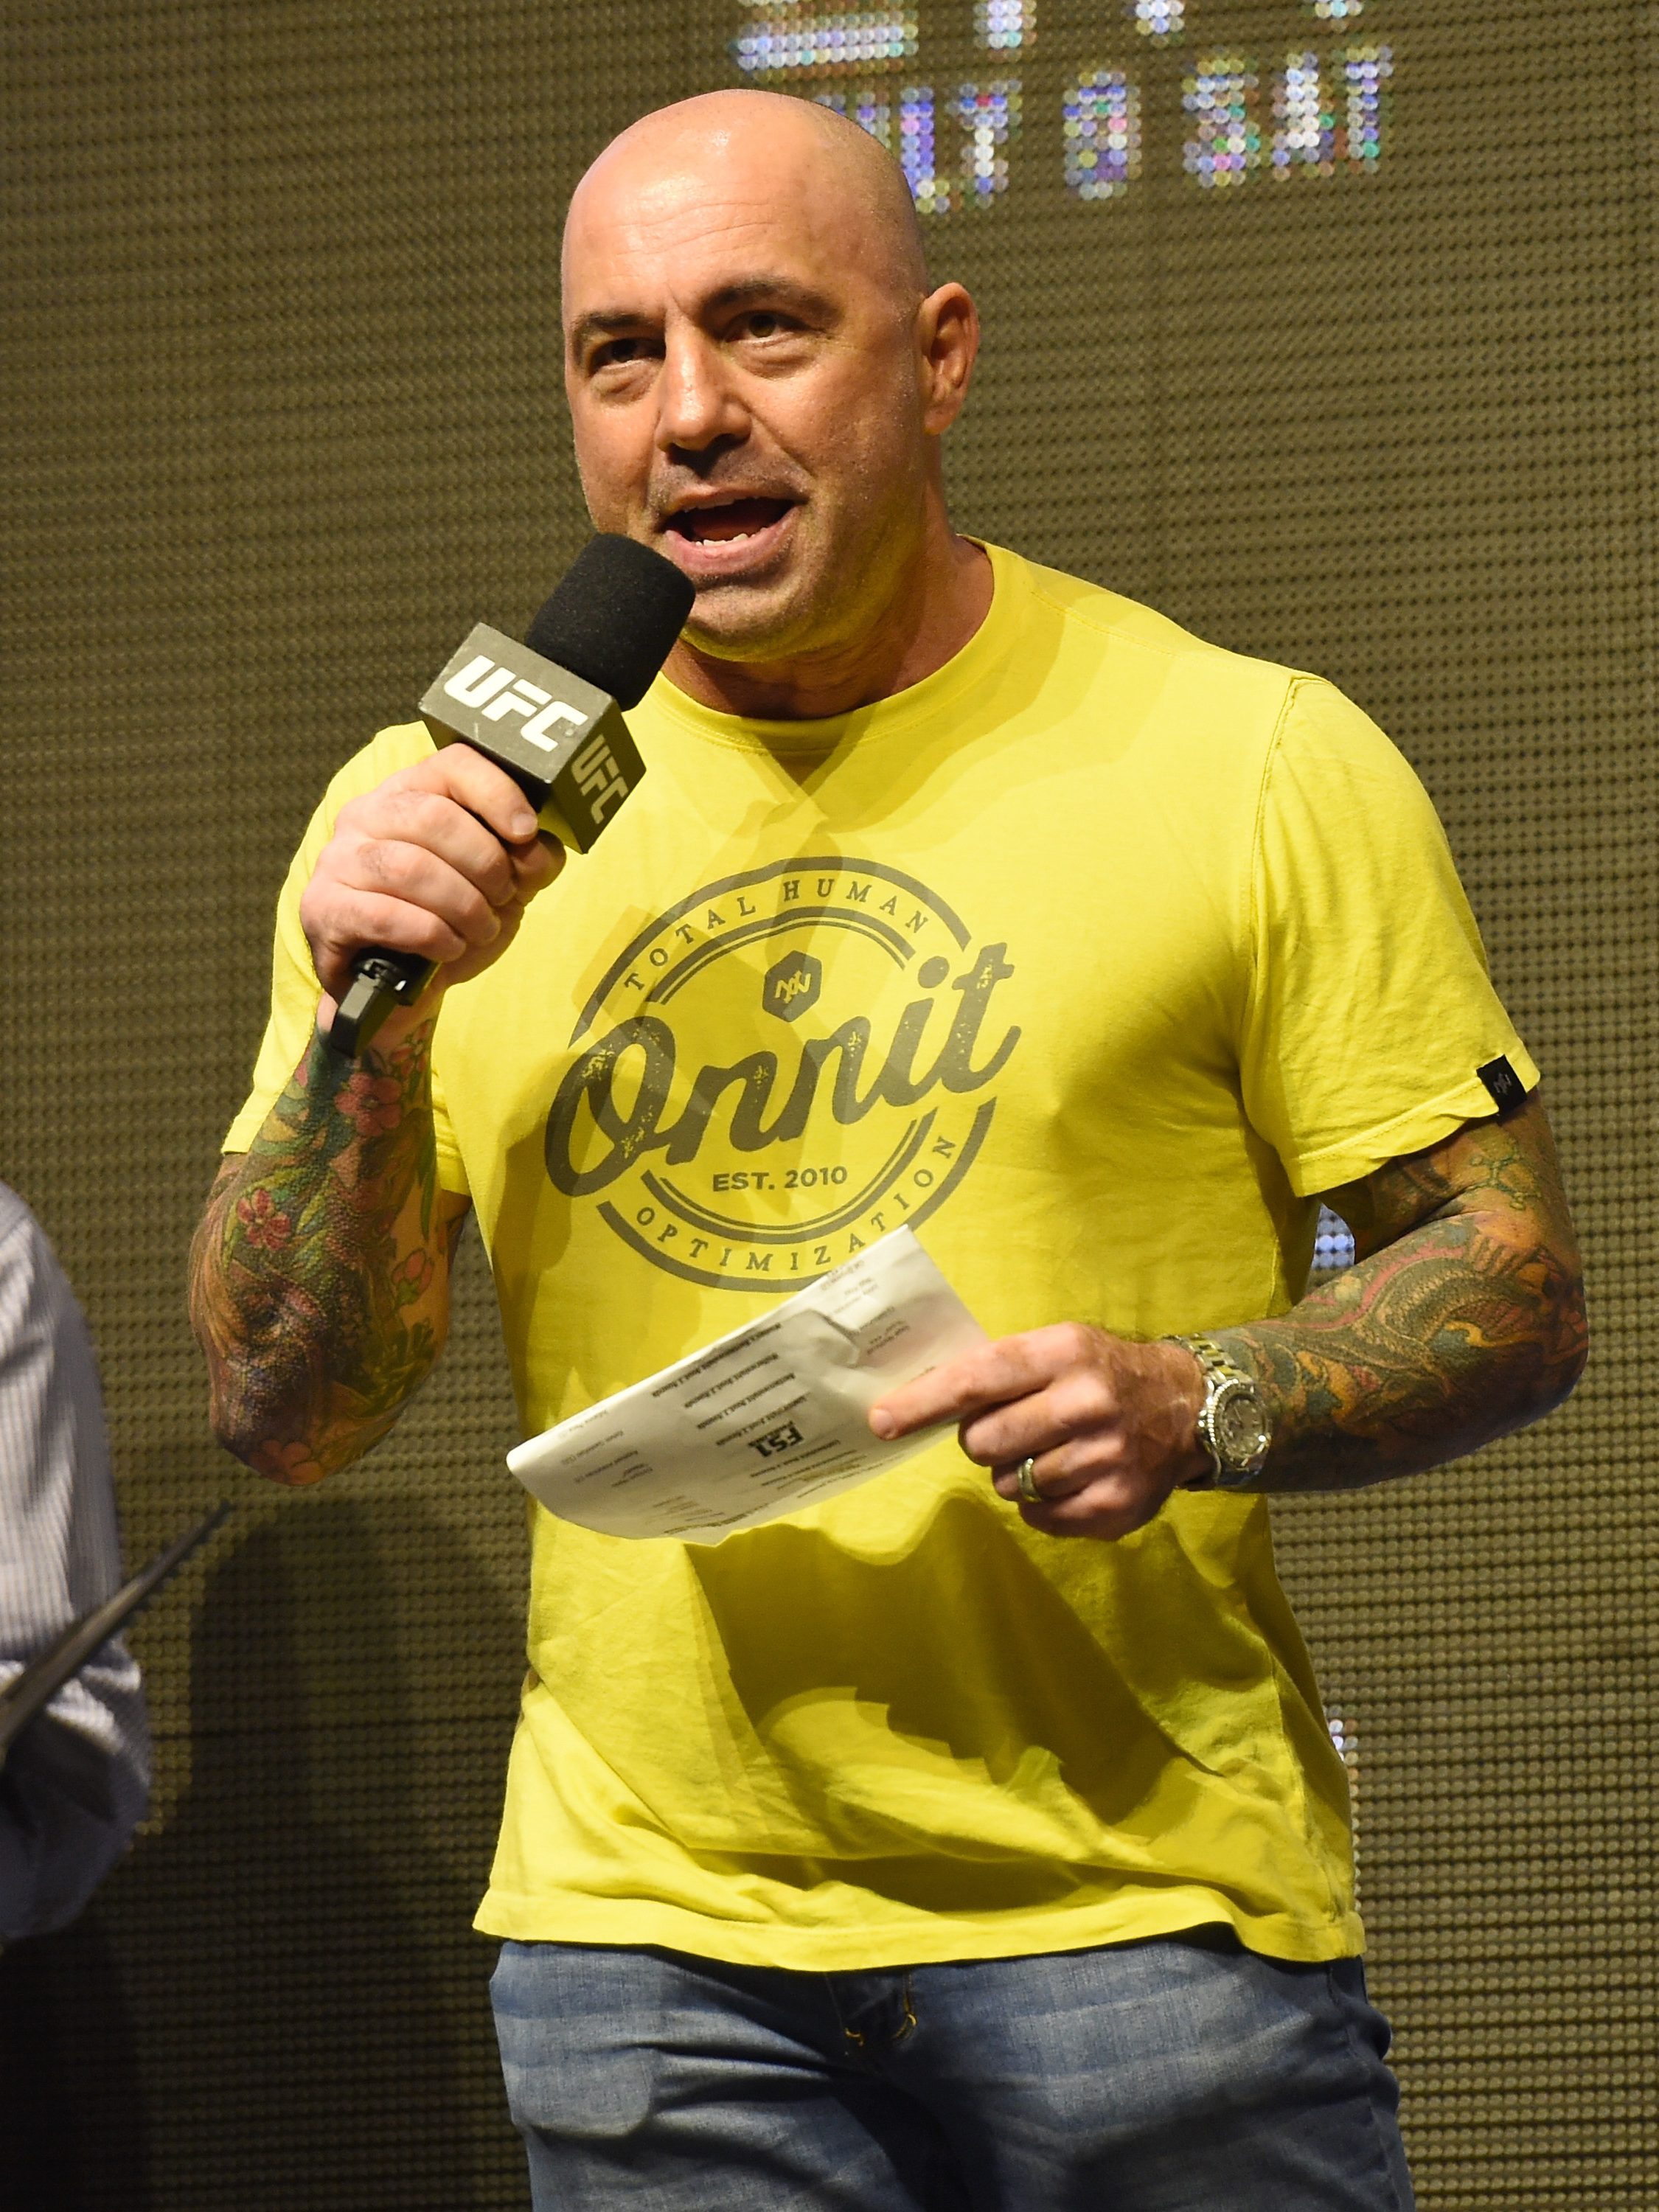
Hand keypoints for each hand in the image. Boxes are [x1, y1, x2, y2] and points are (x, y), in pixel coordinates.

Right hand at [300, 746, 561, 1032]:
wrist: (395, 987)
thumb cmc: (449, 922)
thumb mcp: (502, 887)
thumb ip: (528, 861)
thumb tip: (537, 850)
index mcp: (411, 792)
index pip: (453, 763)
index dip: (497, 794)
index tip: (526, 832)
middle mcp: (367, 814)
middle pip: (434, 817)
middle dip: (484, 863)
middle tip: (504, 897)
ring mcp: (338, 859)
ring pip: (412, 867)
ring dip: (463, 905)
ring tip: (480, 928)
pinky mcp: (323, 908)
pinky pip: (386, 915)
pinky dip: (432, 935)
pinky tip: (449, 947)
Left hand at [868, 1325, 1211, 1538]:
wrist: (1190, 1406)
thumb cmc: (1101, 1372)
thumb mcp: (1059, 1347)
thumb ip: (998, 1371)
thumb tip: (917, 1401)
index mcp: (1064, 1353)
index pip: (978, 1378)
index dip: (924, 1402)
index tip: (880, 1421)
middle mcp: (1086, 1402)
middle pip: (983, 1441)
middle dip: (983, 1441)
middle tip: (1011, 1430)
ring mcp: (1105, 1457)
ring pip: (1010, 1485)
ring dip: (1017, 1474)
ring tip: (1053, 1451)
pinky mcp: (1116, 1504)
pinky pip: (1042, 1517)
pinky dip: (1044, 1504)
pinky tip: (1073, 1477)